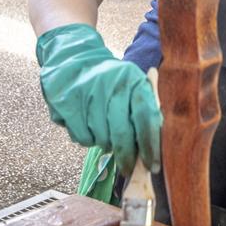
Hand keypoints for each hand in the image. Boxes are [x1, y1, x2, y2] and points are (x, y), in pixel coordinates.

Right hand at [36, 23, 161, 174]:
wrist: (71, 56)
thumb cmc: (108, 78)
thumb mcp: (132, 82)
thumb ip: (146, 107)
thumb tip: (158, 139)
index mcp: (133, 81)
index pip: (146, 117)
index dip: (150, 145)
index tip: (153, 166)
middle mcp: (112, 86)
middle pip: (123, 134)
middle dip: (127, 157)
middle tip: (128, 168)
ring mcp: (88, 94)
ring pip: (102, 139)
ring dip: (104, 142)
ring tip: (102, 128)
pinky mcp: (67, 103)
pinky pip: (82, 138)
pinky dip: (86, 138)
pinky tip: (86, 124)